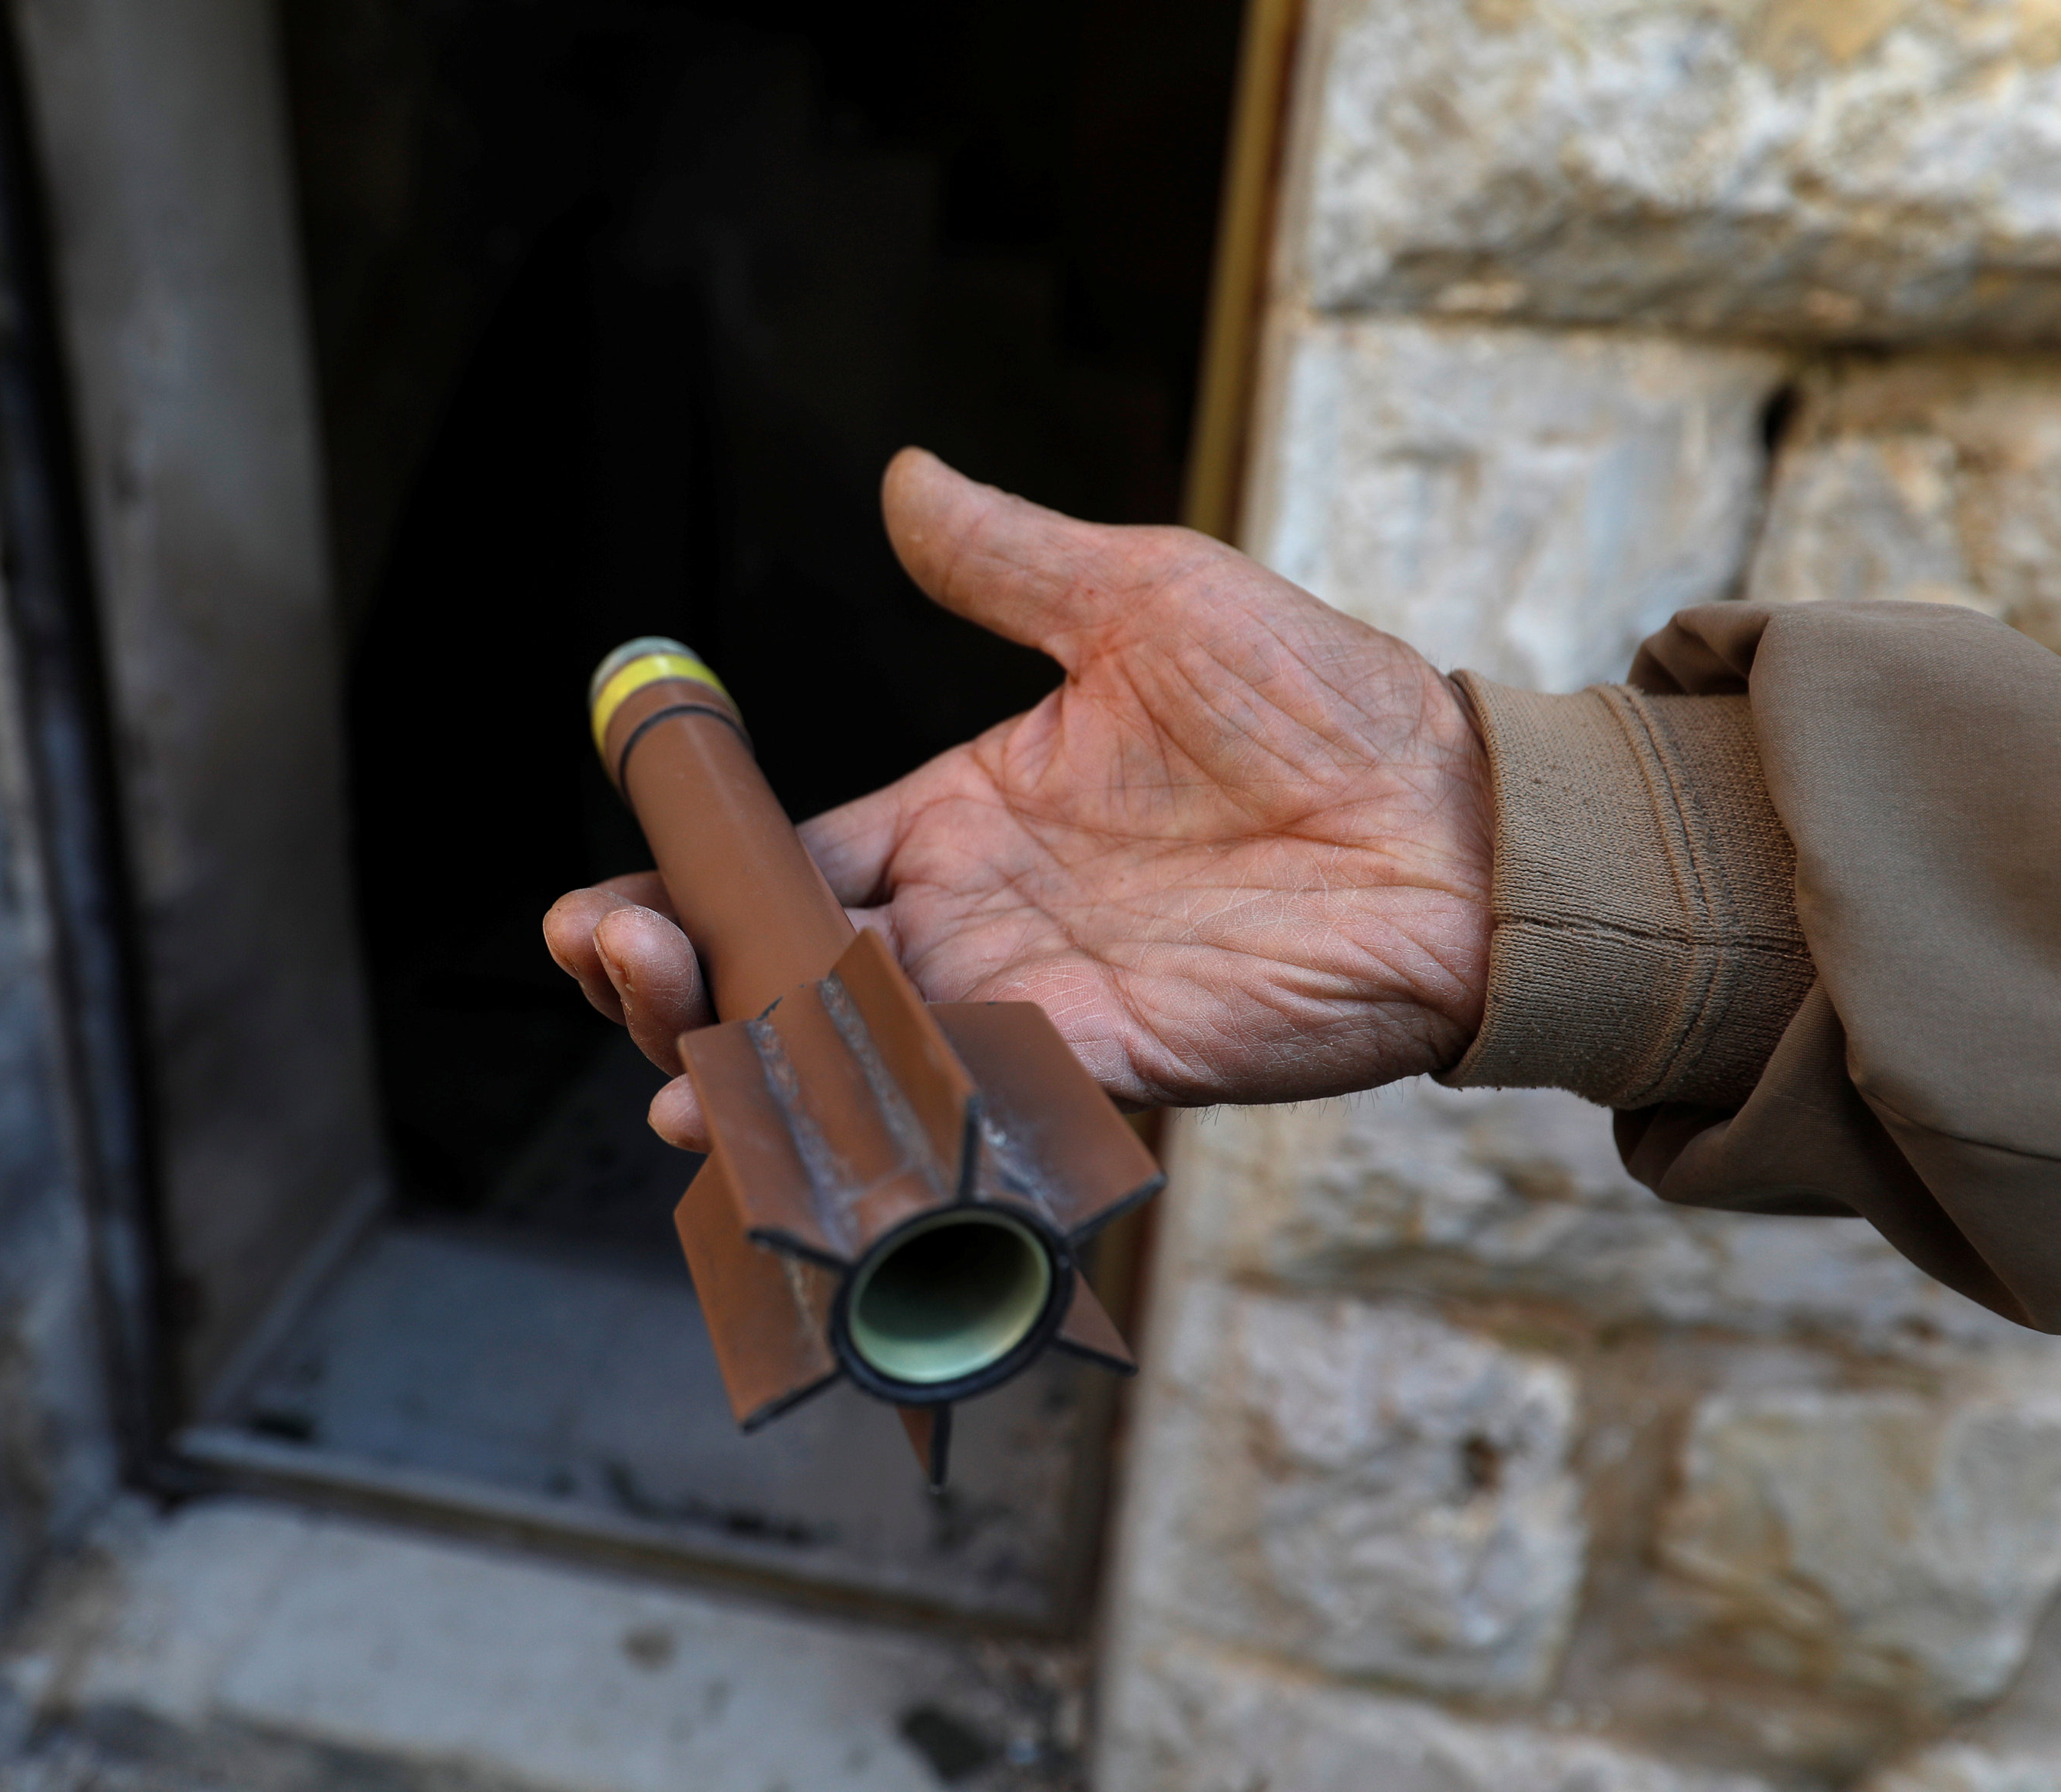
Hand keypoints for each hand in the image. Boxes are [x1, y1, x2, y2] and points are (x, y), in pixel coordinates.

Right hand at [546, 448, 1493, 1149]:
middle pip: (784, 977)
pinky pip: (963, 1106)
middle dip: (679, 986)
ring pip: (853, 1061)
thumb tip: (904, 475)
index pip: (784, 868)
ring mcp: (1029, 1006)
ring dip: (754, 1075)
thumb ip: (1011, 563)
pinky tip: (800, 1132)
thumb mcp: (1147, 598)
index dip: (688, 888)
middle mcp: (973, 925)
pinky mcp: (1100, 1066)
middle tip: (617, 965)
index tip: (597, 903)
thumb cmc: (1322, 701)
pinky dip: (878, 1126)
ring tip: (674, 1071)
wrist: (1463, 814)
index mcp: (960, 817)